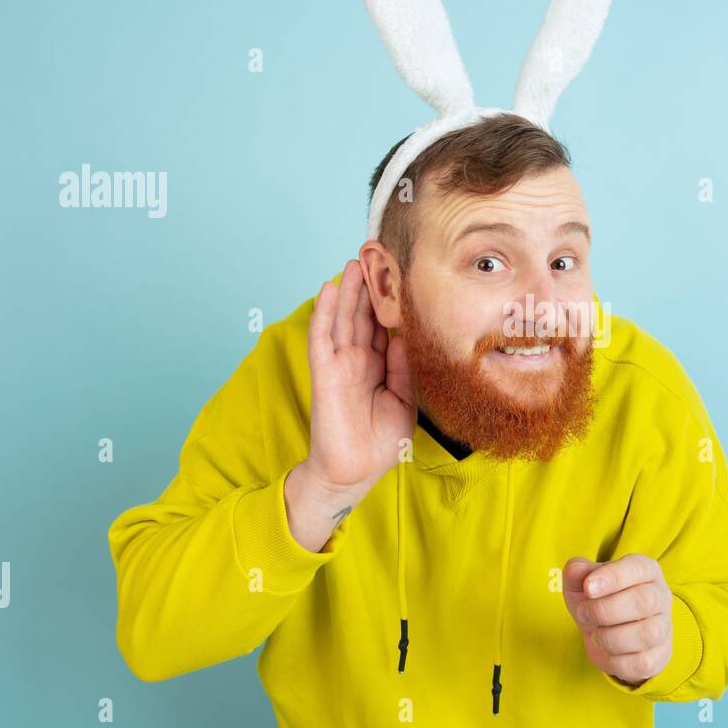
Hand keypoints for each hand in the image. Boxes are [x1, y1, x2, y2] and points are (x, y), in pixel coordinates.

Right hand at [302, 258, 415, 492]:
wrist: (356, 472)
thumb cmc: (381, 442)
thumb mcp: (405, 400)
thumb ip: (404, 369)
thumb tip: (404, 337)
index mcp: (378, 367)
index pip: (383, 328)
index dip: (389, 303)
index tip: (400, 276)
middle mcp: (358, 361)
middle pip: (363, 316)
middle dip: (368, 288)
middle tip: (376, 255)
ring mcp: (340, 364)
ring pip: (343, 319)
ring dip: (348, 291)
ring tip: (353, 261)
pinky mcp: (325, 372)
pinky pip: (322, 337)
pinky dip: (325, 312)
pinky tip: (329, 289)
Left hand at [562, 554, 672, 686]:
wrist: (607, 631)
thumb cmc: (598, 599)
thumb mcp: (582, 582)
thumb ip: (577, 572)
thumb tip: (576, 570)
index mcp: (645, 571)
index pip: (638, 568)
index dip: (613, 577)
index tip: (588, 588)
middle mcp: (660, 596)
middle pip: (643, 602)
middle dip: (604, 610)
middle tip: (583, 613)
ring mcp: (664, 627)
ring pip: (646, 634)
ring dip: (609, 637)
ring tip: (595, 634)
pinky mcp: (661, 655)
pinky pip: (642, 663)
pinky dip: (616, 661)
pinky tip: (605, 652)